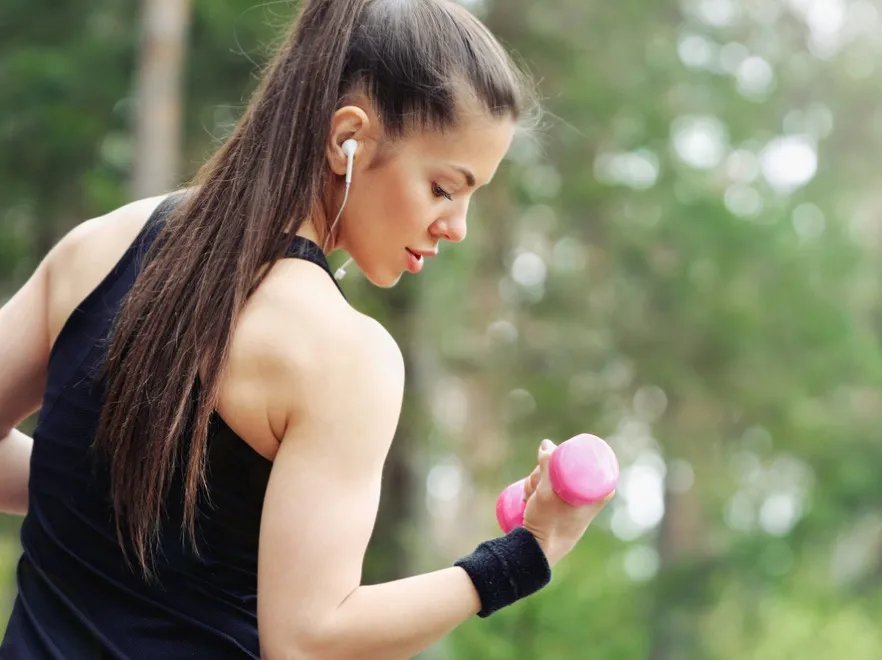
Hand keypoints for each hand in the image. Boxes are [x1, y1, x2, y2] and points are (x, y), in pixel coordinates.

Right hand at [521, 439, 613, 566]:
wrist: (538, 552)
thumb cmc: (550, 523)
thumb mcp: (548, 491)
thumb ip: (548, 464)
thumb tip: (547, 444)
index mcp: (600, 492)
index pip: (578, 459)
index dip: (558, 459)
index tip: (545, 471)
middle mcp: (589, 497)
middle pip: (563, 466)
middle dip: (543, 473)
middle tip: (536, 488)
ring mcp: (574, 503)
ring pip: (552, 476)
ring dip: (536, 481)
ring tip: (530, 497)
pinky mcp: (561, 509)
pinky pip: (548, 489)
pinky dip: (536, 489)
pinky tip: (528, 498)